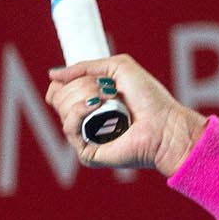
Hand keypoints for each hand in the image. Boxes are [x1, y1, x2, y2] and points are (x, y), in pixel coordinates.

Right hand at [44, 54, 206, 175]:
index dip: (67, 80)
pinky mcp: (87, 153)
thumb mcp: (119, 68)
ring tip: (109, 98)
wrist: (166, 124)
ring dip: (84, 95)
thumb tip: (52, 74)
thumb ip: (85, 67)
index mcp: (90, 102)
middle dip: (82, 85)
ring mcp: (85, 137)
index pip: (59, 90)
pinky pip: (68, 127)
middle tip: (108, 89)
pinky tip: (95, 106)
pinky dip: (79, 111)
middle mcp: (85, 120)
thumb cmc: (149, 98)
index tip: (88, 78)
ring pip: (62, 109)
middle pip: (59, 96)